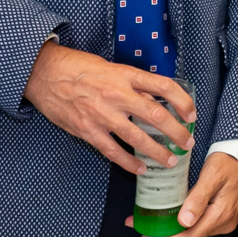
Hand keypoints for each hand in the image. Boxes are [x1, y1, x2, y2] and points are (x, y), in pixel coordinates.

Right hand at [23, 42, 194, 173]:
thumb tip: (155, 100)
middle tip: (188, 142)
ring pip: (137, 137)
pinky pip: (113, 151)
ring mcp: (102, 114)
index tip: (192, 113)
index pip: (164, 86)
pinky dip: (129, 162)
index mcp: (126, 75)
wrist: (45, 74)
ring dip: (157, 151)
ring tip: (170, 161)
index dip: (182, 101)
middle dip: (176, 132)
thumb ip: (133, 84)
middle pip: (156, 115)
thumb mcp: (112, 68)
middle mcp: (117, 94)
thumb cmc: (79, 68)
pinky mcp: (87, 130)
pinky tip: (140, 168)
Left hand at [138, 151, 237, 236]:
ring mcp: (224, 223)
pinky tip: (172, 219)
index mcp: (221, 215)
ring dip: (174, 232)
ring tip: (154, 224)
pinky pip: (200, 227)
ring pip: (194, 234)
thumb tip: (184, 222)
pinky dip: (183, 226)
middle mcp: (223, 224)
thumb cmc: (228, 163)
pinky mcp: (222, 218)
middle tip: (144, 230)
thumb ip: (198, 198)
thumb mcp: (211, 175)